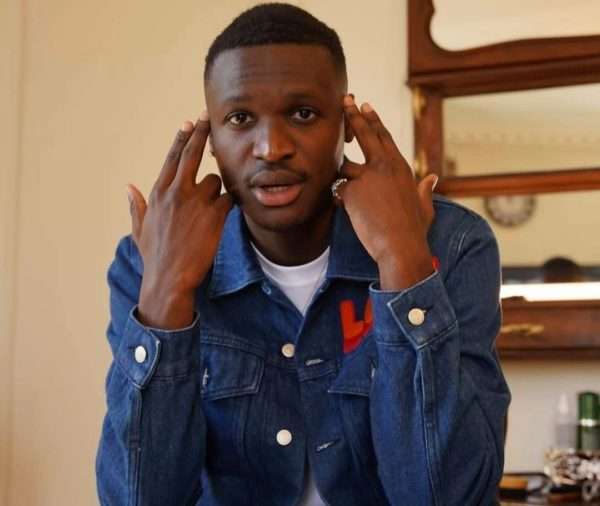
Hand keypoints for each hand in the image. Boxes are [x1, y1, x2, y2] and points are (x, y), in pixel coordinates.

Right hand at [127, 113, 232, 328]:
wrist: (169, 279)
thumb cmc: (154, 257)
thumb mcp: (139, 230)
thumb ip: (136, 206)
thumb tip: (129, 187)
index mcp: (158, 193)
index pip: (172, 158)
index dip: (182, 138)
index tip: (188, 122)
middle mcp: (175, 192)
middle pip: (191, 154)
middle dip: (201, 133)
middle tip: (209, 119)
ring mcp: (195, 202)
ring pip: (215, 181)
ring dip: (217, 191)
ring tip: (211, 212)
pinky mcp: (214, 215)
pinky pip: (228, 199)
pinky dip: (230, 204)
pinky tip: (227, 214)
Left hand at [336, 96, 437, 289]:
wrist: (401, 246)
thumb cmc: (414, 230)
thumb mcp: (425, 206)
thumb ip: (426, 190)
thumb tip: (433, 178)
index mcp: (401, 167)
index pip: (384, 137)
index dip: (374, 120)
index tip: (365, 106)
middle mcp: (384, 166)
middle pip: (364, 133)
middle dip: (352, 115)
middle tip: (344, 101)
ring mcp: (367, 177)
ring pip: (344, 164)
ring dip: (339, 169)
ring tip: (335, 171)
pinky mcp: (351, 191)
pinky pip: (337, 188)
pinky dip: (337, 196)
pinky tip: (339, 204)